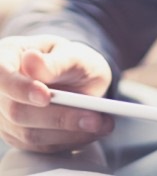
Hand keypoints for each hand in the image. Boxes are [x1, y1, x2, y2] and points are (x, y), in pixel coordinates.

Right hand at [0, 35, 113, 152]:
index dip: (21, 88)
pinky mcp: (18, 137)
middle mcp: (1, 90)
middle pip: (16, 110)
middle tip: (95, 117)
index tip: (46, 97)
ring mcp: (5, 117)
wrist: (78, 77)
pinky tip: (91, 131)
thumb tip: (31, 61)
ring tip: (101, 124)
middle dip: (58, 116)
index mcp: (8, 56)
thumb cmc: (72, 60)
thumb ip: (56, 61)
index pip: (2, 75)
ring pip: (28, 133)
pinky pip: (39, 146)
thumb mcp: (72, 53)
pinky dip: (68, 140)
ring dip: (68, 132)